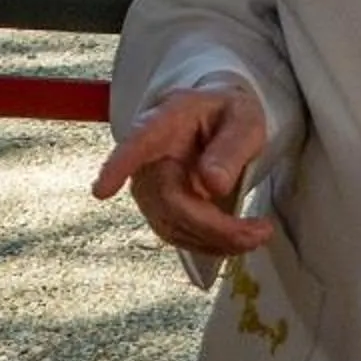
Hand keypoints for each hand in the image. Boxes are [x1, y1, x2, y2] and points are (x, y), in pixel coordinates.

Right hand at [92, 78, 272, 258]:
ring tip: (258, 234)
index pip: (136, 144)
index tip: (101, 190)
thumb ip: (230, 147)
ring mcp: (150, 188)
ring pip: (172, 225)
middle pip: (167, 200)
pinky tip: (238, 239)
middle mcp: (149, 158)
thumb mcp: (243, 119)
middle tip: (259, 232)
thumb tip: (212, 184)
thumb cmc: (228, 116)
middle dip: (212, 226)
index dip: (117, 166)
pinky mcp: (160, 210)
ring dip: (215, 240)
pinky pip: (178, 234)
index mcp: (165, 123)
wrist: (219, 123)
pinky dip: (210, 244)